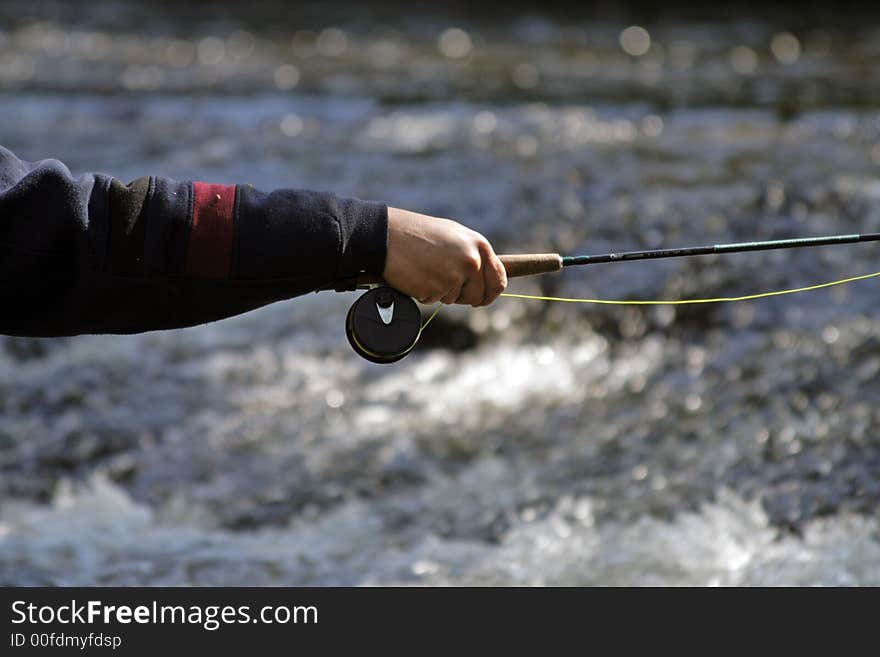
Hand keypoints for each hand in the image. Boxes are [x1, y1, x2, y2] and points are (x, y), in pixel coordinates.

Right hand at [382, 207, 506, 305]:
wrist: (387, 235)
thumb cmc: (418, 233)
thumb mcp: (454, 237)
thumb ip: (473, 255)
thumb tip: (484, 277)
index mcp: (479, 245)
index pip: (498, 279)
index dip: (490, 293)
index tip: (482, 299)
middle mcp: (472, 261)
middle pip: (479, 296)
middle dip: (464, 298)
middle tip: (446, 286)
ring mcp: (456, 276)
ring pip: (455, 300)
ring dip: (441, 293)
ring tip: (427, 271)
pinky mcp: (438, 288)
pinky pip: (435, 301)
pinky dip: (425, 293)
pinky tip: (417, 275)